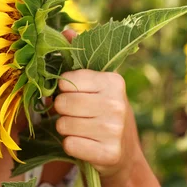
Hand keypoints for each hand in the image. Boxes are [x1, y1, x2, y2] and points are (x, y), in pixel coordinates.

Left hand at [53, 30, 142, 183]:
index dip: (63, 90)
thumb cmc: (104, 113)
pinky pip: (69, 144)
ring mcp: (114, 130)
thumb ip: (80, 59)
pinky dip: (71, 146)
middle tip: (78, 115)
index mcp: (113, 81)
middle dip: (62, 111)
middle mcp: (117, 104)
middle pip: (62, 103)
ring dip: (66, 129)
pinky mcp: (108, 154)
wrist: (124, 155)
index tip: (76, 95)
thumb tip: (65, 31)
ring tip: (83, 129)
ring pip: (62, 124)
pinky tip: (86, 144)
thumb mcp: (97, 85)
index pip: (66, 80)